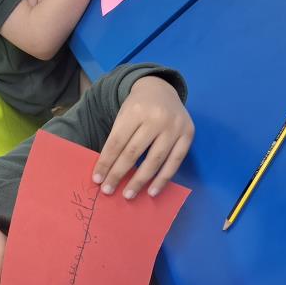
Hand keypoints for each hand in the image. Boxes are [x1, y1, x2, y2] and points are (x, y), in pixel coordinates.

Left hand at [92, 76, 194, 198]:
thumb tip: (106, 171)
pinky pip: (175, 162)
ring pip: (155, 160)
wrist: (161, 89)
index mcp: (135, 110)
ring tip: (128, 195)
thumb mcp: (123, 115)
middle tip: (108, 191)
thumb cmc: (138, 108)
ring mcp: (174, 126)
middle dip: (119, 174)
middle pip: (134, 152)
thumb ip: (117, 139)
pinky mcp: (188, 134)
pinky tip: (152, 191)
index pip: (117, 142)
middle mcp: (156, 118)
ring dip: (140, 181)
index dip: (106, 162)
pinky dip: (163, 179)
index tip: (97, 179)